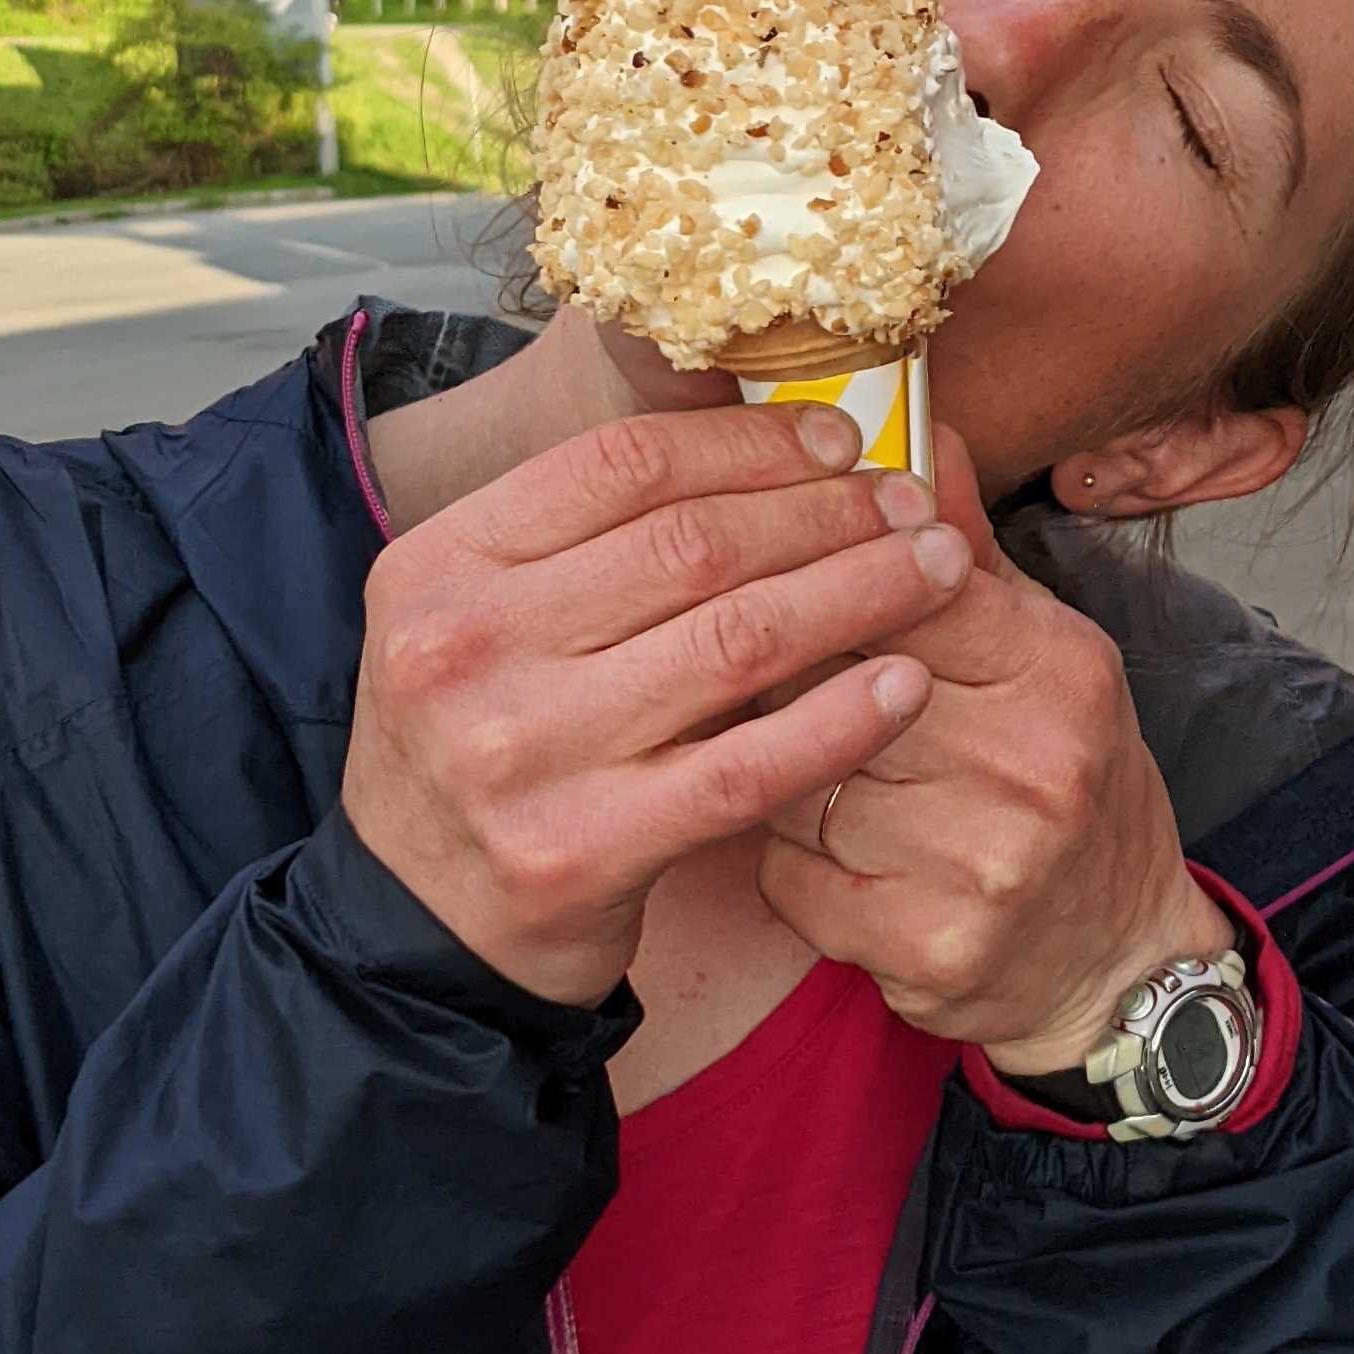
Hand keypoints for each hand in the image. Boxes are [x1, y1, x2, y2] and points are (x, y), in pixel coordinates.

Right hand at [342, 403, 971, 1005]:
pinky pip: (747, 766)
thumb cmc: (484, 744)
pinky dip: (841, 718)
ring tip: (934, 569)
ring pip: (736, 640)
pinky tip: (907, 684)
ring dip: (859, 593)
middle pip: (693, 544)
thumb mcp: (486, 616)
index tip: (841, 439)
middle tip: (908, 505)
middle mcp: (466, 648)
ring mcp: (522, 753)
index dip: (751, 443)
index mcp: (439, 564)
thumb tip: (759, 425)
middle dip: (828, 512)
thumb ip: (591, 533)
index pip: (623, 464)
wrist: (418, 928)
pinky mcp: (584, 849)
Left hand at [756, 426, 1222, 1070]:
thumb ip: (969, 552)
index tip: (783, 574)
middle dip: (789, 677)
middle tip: (767, 678)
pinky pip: (790, 875)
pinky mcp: (931, 949)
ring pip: (796, 776)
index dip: (825, 575)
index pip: (901, 583)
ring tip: (812, 773)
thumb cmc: (1062, 783)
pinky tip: (825, 854)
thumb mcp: (1045, 655)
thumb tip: (919, 430)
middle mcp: (1032, 761)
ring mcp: (986, 862)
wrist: (1115, 961)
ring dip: (779, 772)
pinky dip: (787, 863)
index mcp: (1057, 668)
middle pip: (833, 678)